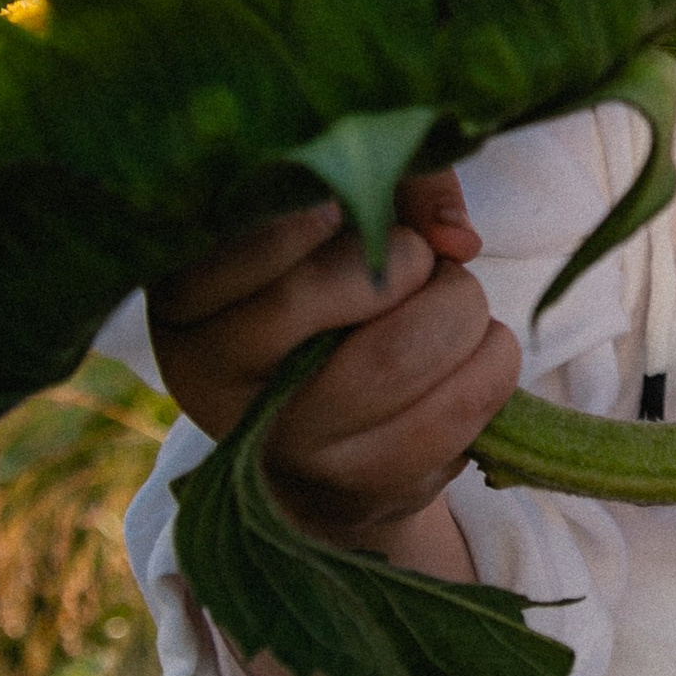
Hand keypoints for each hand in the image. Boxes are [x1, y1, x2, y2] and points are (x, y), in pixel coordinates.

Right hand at [148, 170, 518, 551]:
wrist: (323, 438)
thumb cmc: (330, 296)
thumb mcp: (333, 217)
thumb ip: (392, 182)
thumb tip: (456, 238)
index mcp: (185, 302)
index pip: (254, 239)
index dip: (331, 212)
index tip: (357, 207)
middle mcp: (212, 383)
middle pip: (327, 290)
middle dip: (409, 259)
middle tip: (422, 259)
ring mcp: (281, 449)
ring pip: (399, 356)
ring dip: (460, 309)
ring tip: (454, 302)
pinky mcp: (355, 493)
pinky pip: (452, 418)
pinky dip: (490, 366)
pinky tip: (475, 352)